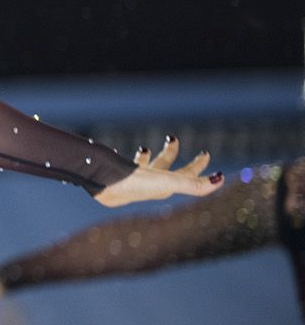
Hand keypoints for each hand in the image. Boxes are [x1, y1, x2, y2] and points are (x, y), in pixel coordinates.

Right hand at [92, 136, 221, 206]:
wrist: (103, 186)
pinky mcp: (119, 177)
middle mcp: (151, 184)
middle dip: (171, 153)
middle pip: (166, 167)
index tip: (206, 153)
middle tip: (173, 138)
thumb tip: (221, 179)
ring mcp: (135, 180)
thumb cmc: (136, 184)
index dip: (199, 165)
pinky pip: (126, 167)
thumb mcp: (169, 181)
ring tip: (144, 148)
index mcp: (165, 186)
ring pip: (145, 167)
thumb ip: (195, 184)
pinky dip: (126, 160)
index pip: (187, 175)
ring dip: (148, 157)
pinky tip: (118, 153)